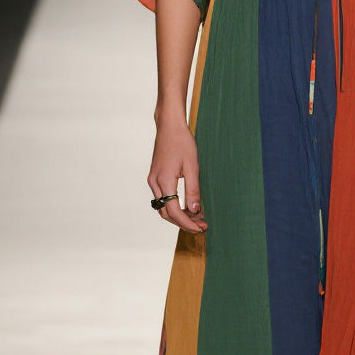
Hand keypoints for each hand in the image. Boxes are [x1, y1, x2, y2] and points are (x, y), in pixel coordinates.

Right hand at [147, 112, 206, 233]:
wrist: (169, 127)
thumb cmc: (182, 143)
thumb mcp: (192, 167)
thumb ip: (193, 190)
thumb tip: (195, 211)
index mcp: (164, 181)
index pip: (174, 211)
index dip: (187, 223)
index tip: (200, 228)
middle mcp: (155, 183)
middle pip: (167, 213)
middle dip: (183, 223)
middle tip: (202, 226)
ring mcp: (153, 181)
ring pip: (163, 208)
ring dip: (179, 216)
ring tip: (197, 218)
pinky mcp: (155, 179)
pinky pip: (163, 200)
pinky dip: (175, 207)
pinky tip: (188, 207)